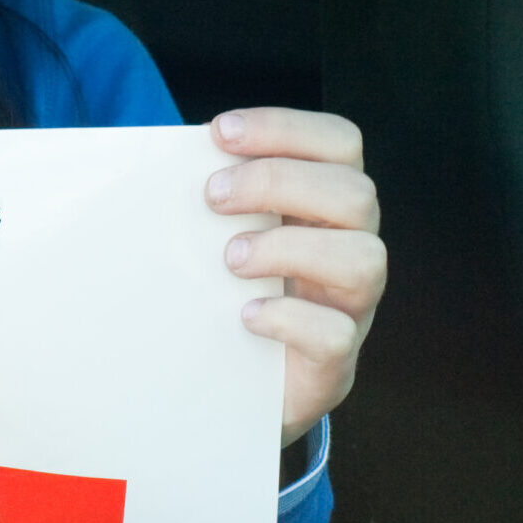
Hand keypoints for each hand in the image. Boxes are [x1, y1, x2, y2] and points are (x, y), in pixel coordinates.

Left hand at [205, 107, 384, 447]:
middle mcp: (350, 250)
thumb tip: (157, 160)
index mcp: (325, 207)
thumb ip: (210, 199)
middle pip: (356, 194)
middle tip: (211, 196)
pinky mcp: (334, 364)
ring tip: (230, 260)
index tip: (219, 132)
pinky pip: (337, 334)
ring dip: (289, 248)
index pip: (340, 144)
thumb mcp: (217, 238)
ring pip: (364, 260)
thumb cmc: (220, 297)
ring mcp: (349, 309)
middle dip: (278, 182)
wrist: (228, 394)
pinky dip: (288, 319)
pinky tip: (243, 316)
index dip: (286, 128)